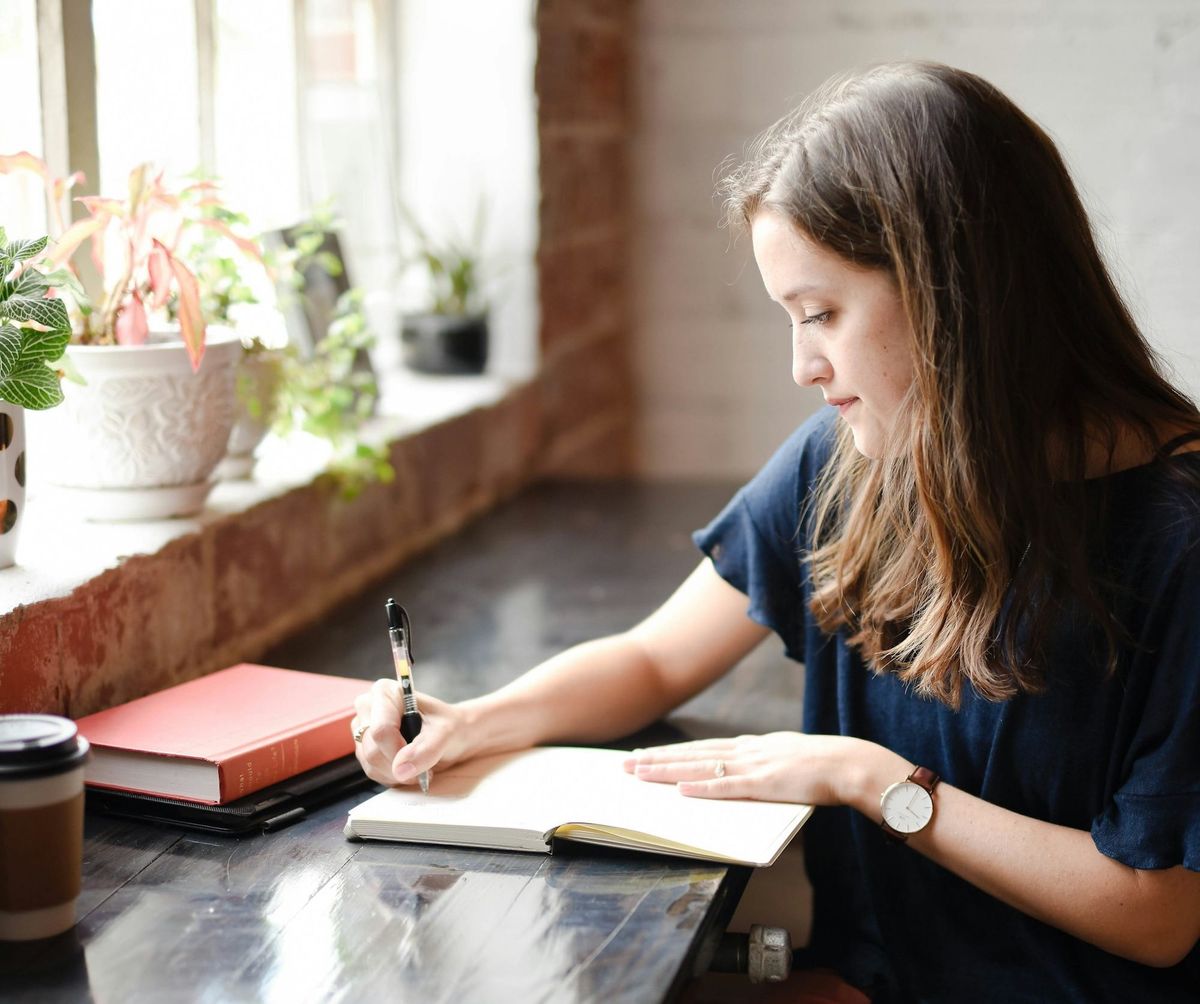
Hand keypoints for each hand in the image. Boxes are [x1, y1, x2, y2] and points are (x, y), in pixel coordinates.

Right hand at [351, 679, 469, 786]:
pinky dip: (393, 776)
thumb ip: (426, 749)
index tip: (420, 758)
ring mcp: (363, 728)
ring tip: (419, 764)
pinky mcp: (364, 747)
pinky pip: (372, 772)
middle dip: (400, 765)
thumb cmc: (450, 726)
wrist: (454, 735)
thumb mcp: (446, 733)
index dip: (398, 751)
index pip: (381, 730)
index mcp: (385, 692)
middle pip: (373, 750)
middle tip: (424, 764)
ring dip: (398, 773)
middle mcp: (368, 707)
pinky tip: (408, 766)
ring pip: (371, 764)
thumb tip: (401, 769)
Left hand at [622, 731, 874, 805]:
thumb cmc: (823, 766)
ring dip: (668, 770)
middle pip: (692, 754)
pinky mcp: (764, 784)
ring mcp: (753, 766)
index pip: (702, 748)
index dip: (672, 752)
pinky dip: (702, 787)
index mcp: (752, 746)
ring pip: (700, 767)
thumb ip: (763, 764)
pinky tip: (680, 789)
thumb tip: (744, 772)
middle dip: (657, 759)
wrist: (849, 764)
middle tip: (626, 764)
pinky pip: (727, 787)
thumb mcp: (786, 758)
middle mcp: (746, 751)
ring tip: (640, 773)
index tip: (646, 755)